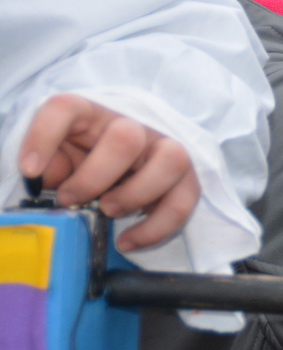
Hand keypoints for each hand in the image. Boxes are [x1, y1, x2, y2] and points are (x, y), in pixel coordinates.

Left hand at [19, 94, 199, 252]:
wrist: (120, 167)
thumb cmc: (84, 162)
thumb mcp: (60, 160)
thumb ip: (51, 166)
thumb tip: (44, 181)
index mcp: (91, 116)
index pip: (66, 109)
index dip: (44, 136)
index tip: (30, 171)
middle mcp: (133, 125)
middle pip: (126, 137)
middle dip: (96, 176)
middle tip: (74, 199)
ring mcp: (163, 148)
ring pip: (172, 159)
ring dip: (137, 194)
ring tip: (109, 211)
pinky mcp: (184, 178)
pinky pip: (185, 199)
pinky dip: (156, 227)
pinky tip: (127, 240)